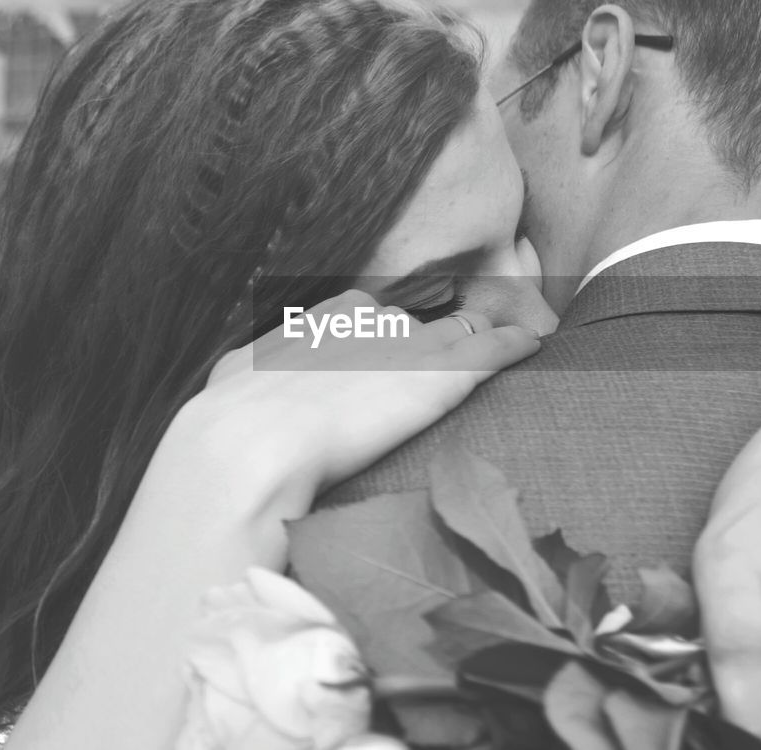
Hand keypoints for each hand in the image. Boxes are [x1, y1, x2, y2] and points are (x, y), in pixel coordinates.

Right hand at [169, 289, 539, 497]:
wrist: (249, 446)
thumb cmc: (228, 430)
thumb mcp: (229, 386)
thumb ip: (246, 378)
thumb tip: (232, 398)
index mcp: (312, 323)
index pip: (359, 313)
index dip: (379, 331)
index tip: (389, 343)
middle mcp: (364, 323)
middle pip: (409, 318)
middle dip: (427, 329)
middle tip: (447, 340)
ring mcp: (405, 345)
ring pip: (452, 329)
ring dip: (473, 334)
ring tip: (502, 331)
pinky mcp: (442, 373)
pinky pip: (490, 349)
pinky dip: (513, 344)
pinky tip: (532, 340)